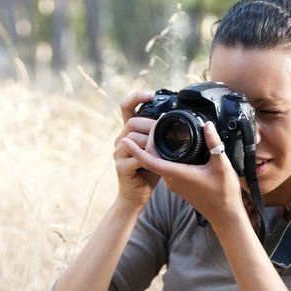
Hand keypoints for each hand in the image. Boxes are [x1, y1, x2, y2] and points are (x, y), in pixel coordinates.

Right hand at [114, 91, 160, 206]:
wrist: (137, 195)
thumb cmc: (149, 171)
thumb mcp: (156, 149)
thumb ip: (158, 135)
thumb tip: (171, 118)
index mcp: (128, 132)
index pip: (126, 107)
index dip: (136, 97)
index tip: (151, 94)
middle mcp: (120, 140)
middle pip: (132, 122)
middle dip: (151, 126)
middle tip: (165, 134)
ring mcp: (118, 153)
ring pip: (134, 138)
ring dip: (152, 143)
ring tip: (163, 151)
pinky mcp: (121, 167)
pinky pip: (137, 157)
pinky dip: (150, 158)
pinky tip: (158, 162)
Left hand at [120, 121, 245, 227]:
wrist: (224, 214)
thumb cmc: (224, 193)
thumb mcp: (222, 165)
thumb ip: (214, 144)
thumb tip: (207, 125)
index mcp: (178, 174)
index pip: (150, 161)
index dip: (137, 151)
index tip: (126, 140)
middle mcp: (172, 180)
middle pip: (152, 160)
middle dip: (145, 143)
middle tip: (147, 126)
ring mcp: (173, 184)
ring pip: (158, 164)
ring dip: (153, 150)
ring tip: (155, 132)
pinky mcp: (178, 185)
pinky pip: (165, 168)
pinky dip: (162, 157)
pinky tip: (168, 147)